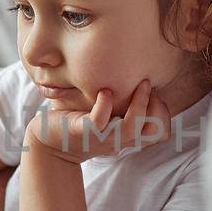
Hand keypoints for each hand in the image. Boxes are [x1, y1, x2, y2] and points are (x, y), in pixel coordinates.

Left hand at [26, 80, 172, 163]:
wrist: (47, 141)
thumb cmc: (78, 120)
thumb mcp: (105, 113)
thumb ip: (121, 101)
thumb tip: (138, 70)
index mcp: (124, 136)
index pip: (159, 132)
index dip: (164, 113)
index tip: (154, 94)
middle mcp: (117, 140)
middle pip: (153, 132)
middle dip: (157, 108)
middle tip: (147, 85)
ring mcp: (100, 138)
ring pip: (130, 129)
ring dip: (139, 105)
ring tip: (140, 84)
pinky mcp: (80, 132)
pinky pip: (97, 123)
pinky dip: (104, 106)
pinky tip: (104, 92)